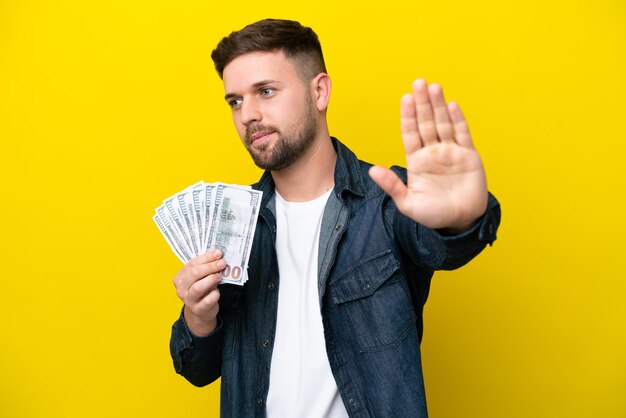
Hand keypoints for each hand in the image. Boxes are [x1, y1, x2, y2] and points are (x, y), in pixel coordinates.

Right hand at [173, 249, 224, 335]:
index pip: (192, 263)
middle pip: (194, 273)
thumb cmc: (202, 290)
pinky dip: (214, 294)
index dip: (206, 257)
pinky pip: (207, 301)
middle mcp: (181, 289)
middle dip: (210, 266)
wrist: (201, 311)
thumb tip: (217, 255)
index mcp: (179, 278)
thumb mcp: (200, 278)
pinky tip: (217, 292)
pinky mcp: (198, 309)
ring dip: (211, 279)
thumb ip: (205, 267)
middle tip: (222, 263)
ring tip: (219, 276)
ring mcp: (189, 300)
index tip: (218, 253)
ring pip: (198, 287)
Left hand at [369, 79, 487, 230]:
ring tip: (434, 87)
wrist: (461, 222)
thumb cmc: (433, 214)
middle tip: (418, 82)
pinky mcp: (469, 156)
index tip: (406, 98)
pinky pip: (462, 134)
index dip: (408, 116)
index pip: (410, 133)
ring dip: (438, 105)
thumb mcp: (408, 203)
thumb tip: (372, 171)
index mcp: (416, 161)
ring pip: (443, 124)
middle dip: (422, 103)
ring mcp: (451, 152)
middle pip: (426, 123)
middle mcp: (432, 152)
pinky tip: (452, 106)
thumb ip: (392, 185)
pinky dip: (458, 120)